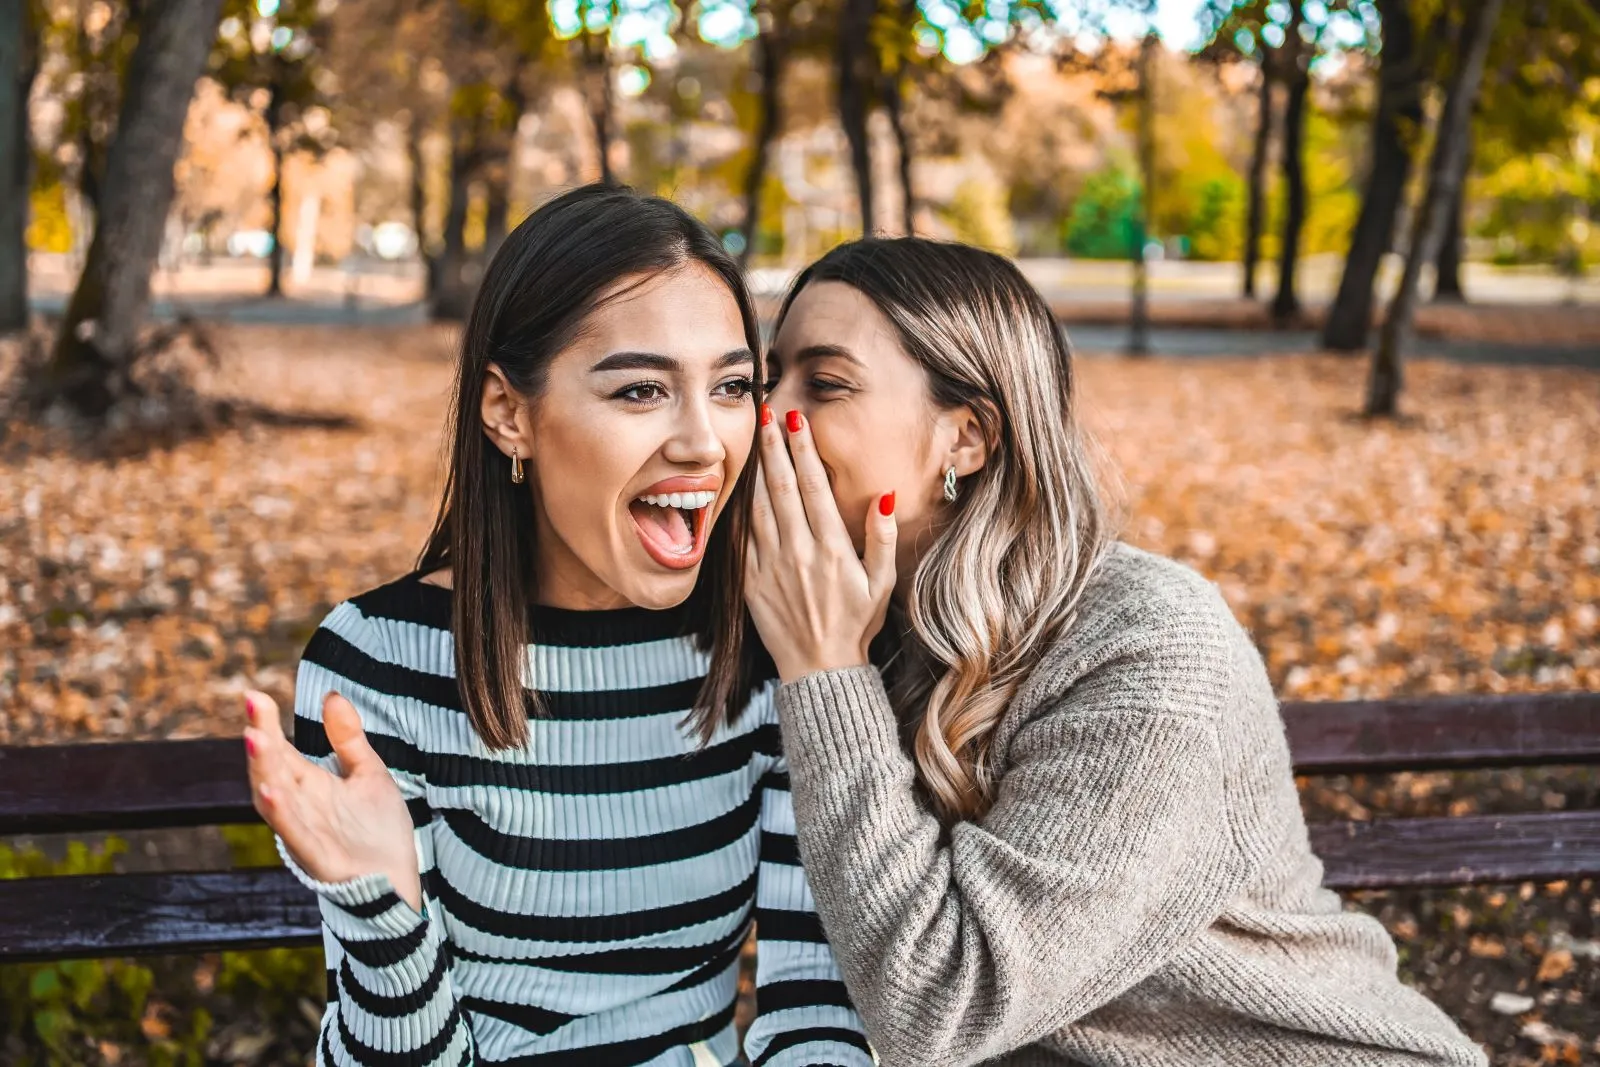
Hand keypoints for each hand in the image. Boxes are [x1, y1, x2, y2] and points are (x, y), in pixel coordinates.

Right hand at [243, 689, 422, 913]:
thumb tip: (332, 695)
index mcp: (309, 786)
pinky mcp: (318, 856)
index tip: (254, 694)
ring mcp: (306, 832)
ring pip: (275, 799)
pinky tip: (271, 790)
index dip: (266, 723)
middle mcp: (300, 806)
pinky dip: (281, 813)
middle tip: (252, 706)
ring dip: (263, 770)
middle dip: (260, 740)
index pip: (280, 750)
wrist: (397, 880)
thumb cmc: (377, 831)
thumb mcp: (367, 773)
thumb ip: (347, 739)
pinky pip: (294, 833)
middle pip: (271, 770)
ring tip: (255, 738)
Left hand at [744, 406, 896, 681]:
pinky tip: (737, 484)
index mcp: (831, 548)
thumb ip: (882, 537)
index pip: (813, 488)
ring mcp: (770, 565)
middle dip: (774, 447)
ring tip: (753, 437)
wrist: (819, 669)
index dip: (803, 451)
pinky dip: (738, 506)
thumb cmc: (856, 624)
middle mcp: (798, 551)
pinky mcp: (750, 580)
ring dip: (755, 468)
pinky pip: (740, 536)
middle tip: (766, 413)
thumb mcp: (883, 583)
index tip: (796, 422)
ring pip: (758, 506)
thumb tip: (884, 496)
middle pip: (781, 488)